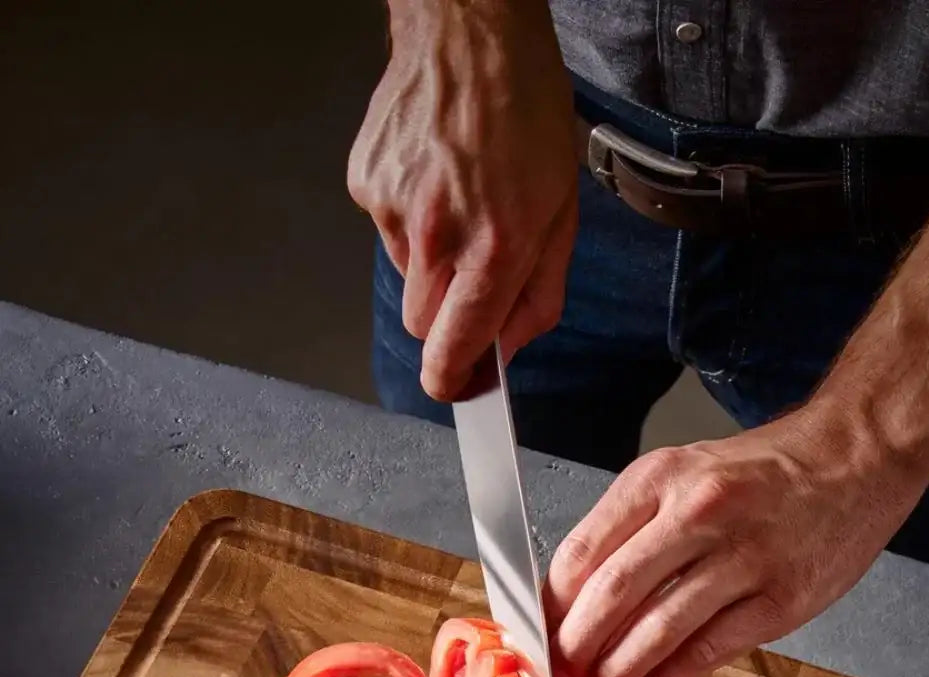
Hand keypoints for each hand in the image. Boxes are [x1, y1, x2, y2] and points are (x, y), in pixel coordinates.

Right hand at [347, 0, 577, 400]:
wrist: (470, 32)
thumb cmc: (527, 114)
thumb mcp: (562, 210)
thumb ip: (540, 293)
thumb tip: (508, 347)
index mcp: (495, 244)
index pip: (454, 345)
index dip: (452, 379)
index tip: (455, 388)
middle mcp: (438, 232)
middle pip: (422, 324)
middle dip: (447, 316)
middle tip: (473, 272)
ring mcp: (393, 208)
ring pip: (404, 278)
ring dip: (432, 264)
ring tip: (459, 204)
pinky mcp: (365, 185)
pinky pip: (386, 234)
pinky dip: (410, 223)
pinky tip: (435, 181)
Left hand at [544, 403, 928, 676]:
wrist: (851, 459)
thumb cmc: (758, 472)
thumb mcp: (680, 473)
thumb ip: (627, 526)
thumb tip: (571, 593)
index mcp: (659, 478)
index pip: (581, 550)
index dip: (550, 605)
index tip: (537, 634)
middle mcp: (697, 513)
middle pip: (612, 594)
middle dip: (573, 647)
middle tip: (556, 675)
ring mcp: (743, 558)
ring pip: (657, 630)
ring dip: (614, 673)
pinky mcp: (781, 600)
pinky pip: (706, 653)